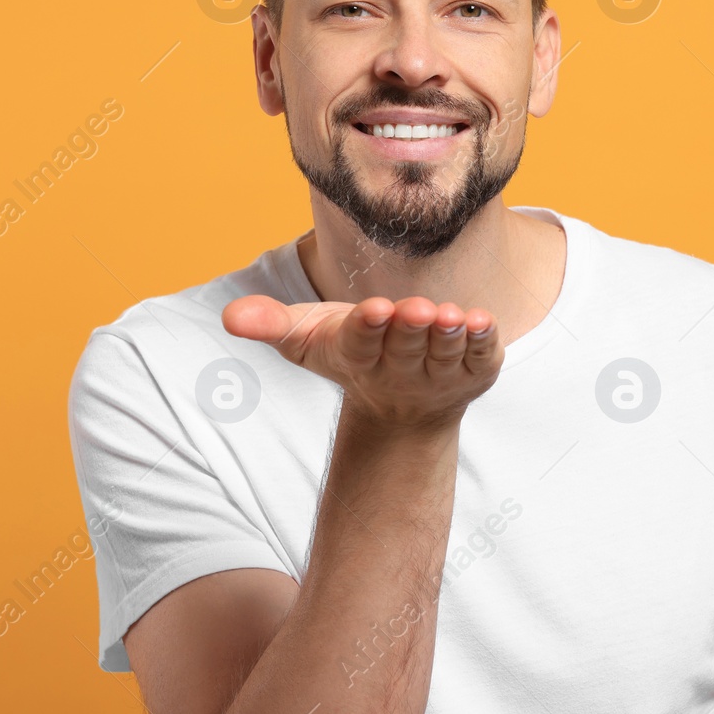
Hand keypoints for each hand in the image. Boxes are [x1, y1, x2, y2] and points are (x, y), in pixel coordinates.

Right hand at [222, 295, 503, 430]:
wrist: (403, 405)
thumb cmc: (349, 352)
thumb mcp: (306, 337)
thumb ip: (269, 324)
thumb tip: (229, 317)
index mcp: (359, 357)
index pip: (362, 344)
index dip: (368, 329)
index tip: (373, 310)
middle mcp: (401, 369)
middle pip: (405, 346)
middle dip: (411, 329)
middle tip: (417, 309)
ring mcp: (440, 373)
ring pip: (444, 354)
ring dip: (448, 336)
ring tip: (451, 315)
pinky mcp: (475, 371)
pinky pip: (482, 358)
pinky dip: (484, 343)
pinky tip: (484, 322)